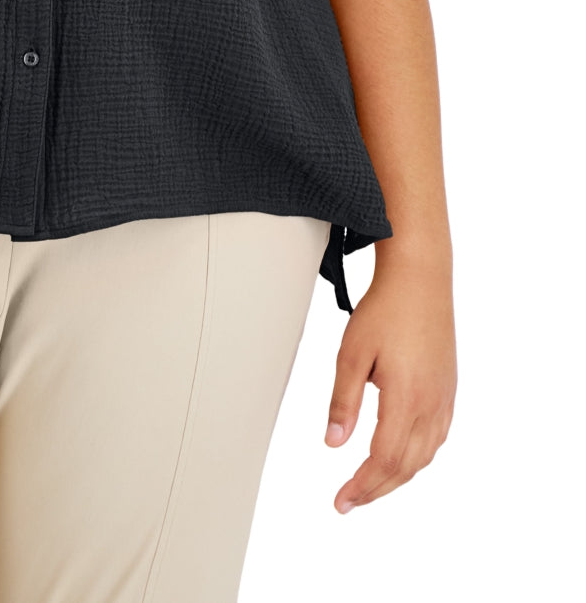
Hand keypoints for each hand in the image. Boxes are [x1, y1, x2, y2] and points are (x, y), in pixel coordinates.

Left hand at [324, 257, 455, 511]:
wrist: (421, 280)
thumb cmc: (384, 310)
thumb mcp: (351, 353)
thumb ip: (343, 401)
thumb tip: (333, 444)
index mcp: (406, 399)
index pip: (384, 460)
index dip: (362, 486)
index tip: (341, 501)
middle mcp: (432, 406)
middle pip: (405, 467)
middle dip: (376, 489)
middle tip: (349, 501)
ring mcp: (444, 399)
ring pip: (424, 456)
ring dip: (397, 477)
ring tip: (369, 485)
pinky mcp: (448, 390)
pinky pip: (436, 439)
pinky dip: (416, 458)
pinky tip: (400, 456)